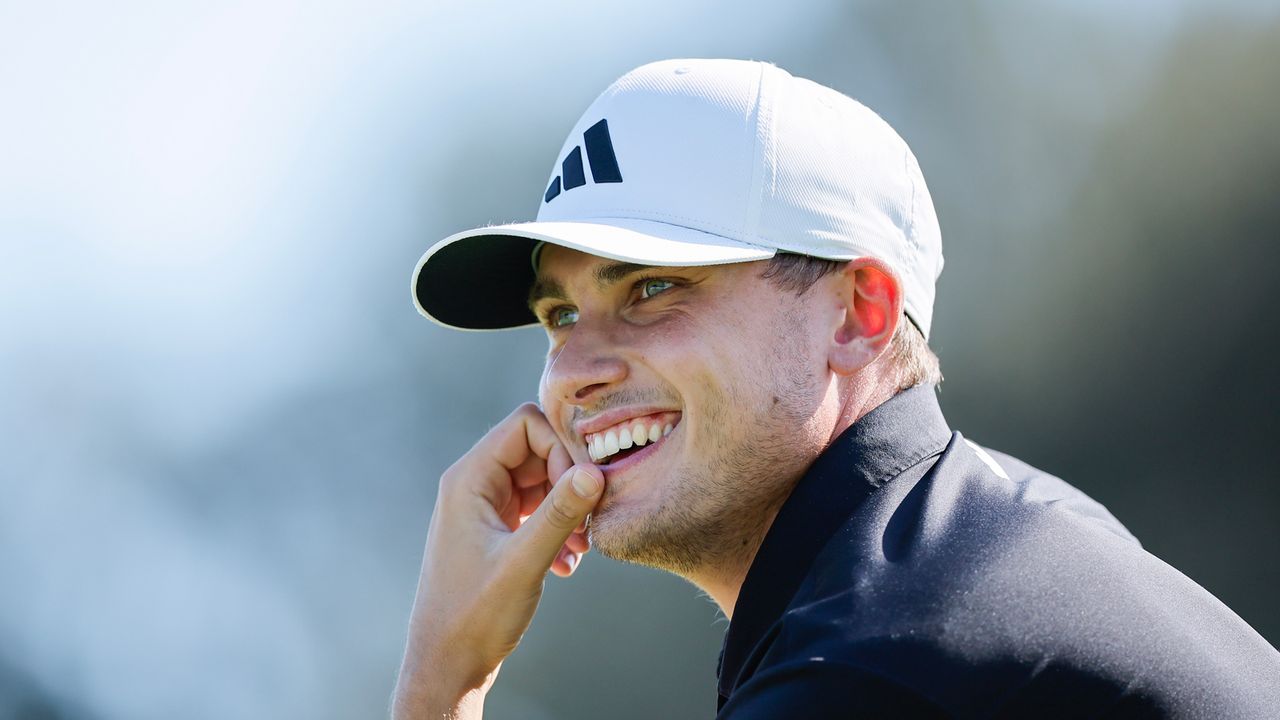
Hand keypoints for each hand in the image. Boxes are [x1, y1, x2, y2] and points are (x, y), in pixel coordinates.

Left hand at [392, 403, 602, 718]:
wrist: (447, 665)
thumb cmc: (473, 616)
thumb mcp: (522, 563)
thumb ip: (559, 514)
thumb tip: (596, 471)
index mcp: (468, 479)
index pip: (525, 425)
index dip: (560, 448)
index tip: (582, 487)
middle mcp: (474, 486)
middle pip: (537, 450)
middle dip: (569, 480)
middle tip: (589, 518)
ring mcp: (486, 509)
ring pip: (542, 482)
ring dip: (568, 508)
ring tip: (580, 546)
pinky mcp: (498, 532)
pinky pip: (538, 510)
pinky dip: (558, 529)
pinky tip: (568, 564)